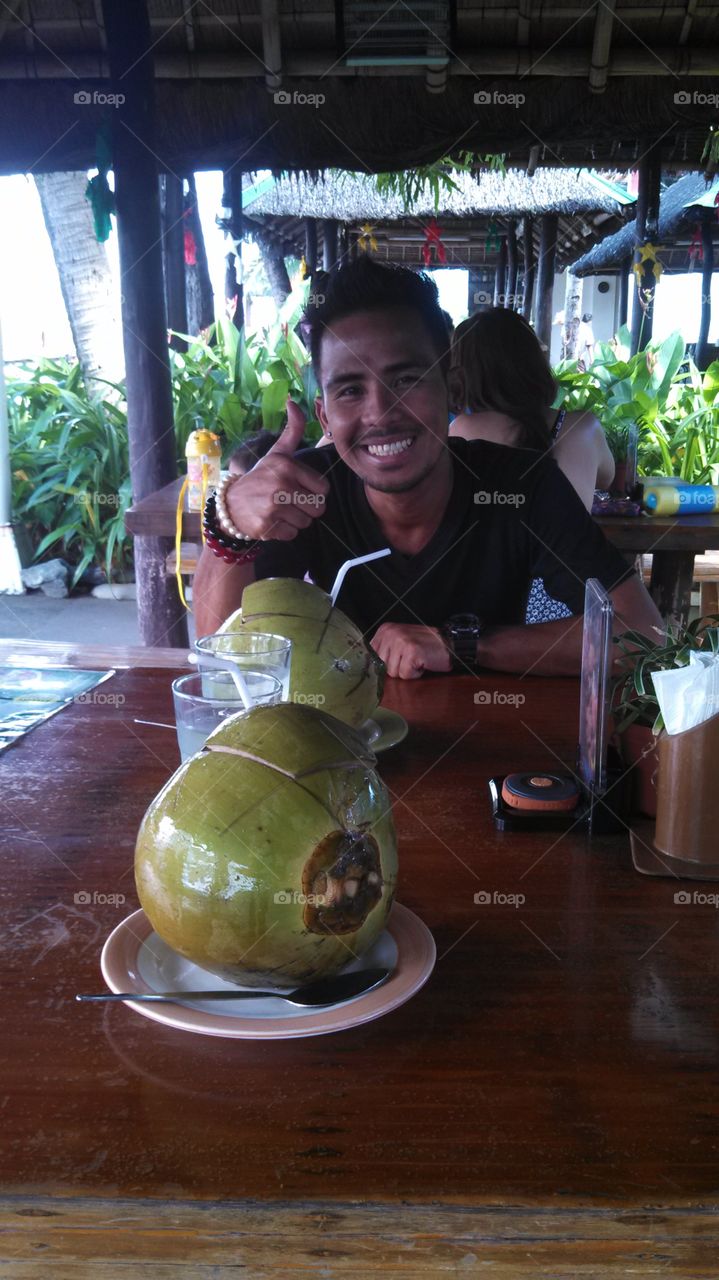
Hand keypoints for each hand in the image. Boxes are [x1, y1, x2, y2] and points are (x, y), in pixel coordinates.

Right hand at [225, 401, 329, 541]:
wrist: (230, 504)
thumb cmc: (260, 478)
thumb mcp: (277, 454)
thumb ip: (292, 431)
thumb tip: (293, 401)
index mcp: (287, 466)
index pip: (324, 489)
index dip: (313, 492)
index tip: (297, 488)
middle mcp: (280, 485)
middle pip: (318, 508)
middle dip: (307, 508)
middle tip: (288, 502)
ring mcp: (272, 507)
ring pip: (306, 522)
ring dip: (296, 520)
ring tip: (279, 510)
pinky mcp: (267, 526)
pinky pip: (292, 534)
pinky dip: (284, 531)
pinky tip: (271, 520)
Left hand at [369, 623, 451, 679]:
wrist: (450, 644)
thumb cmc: (426, 646)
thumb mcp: (400, 641)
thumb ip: (384, 650)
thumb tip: (369, 666)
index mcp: (385, 629)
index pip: (372, 656)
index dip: (385, 663)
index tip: (398, 660)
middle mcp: (390, 633)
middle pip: (382, 666)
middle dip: (397, 668)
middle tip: (411, 659)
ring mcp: (400, 641)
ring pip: (393, 672)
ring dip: (407, 671)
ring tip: (417, 660)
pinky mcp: (411, 652)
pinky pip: (405, 675)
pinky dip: (415, 673)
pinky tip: (422, 663)